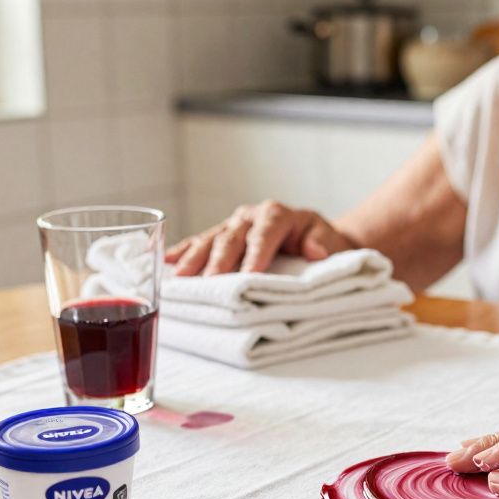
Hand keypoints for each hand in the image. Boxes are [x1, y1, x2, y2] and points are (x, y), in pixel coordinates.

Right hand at [165, 200, 355, 275]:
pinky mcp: (222, 234)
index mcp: (278, 215)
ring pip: (211, 239)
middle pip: (232, 237)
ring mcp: (234, 223)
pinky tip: (165, 260)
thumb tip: (316, 250)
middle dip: (218, 261)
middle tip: (207, 283)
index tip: (247, 277)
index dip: (255, 255)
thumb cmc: (325, 244)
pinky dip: (183, 251)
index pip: (263, 235)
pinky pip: (200, 242)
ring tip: (178, 277)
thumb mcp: (333, 242)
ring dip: (193, 258)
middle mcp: (251, 215)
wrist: (318, 239)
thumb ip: (323, 243)